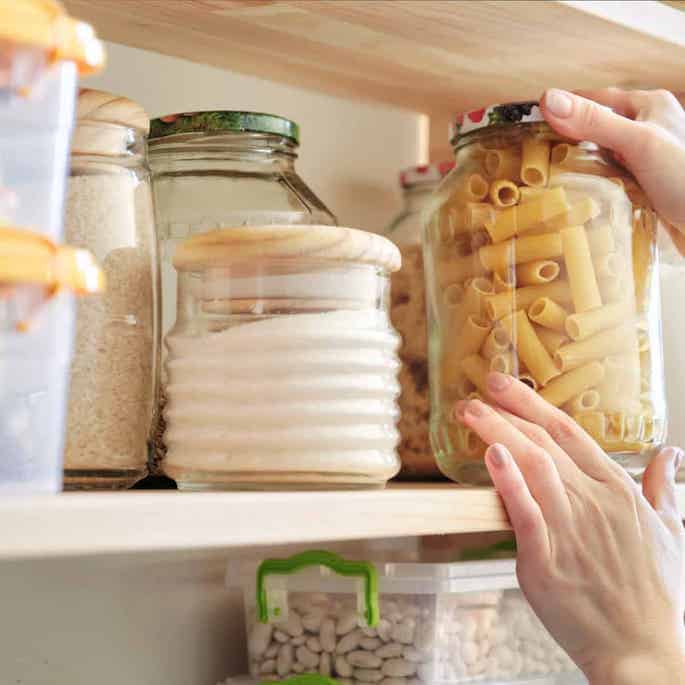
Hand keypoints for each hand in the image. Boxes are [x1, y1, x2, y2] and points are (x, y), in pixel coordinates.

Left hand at [455, 372, 684, 684]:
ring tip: (471, 412)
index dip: (533, 404)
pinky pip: (526, 512)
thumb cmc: (658, 596)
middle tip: (477, 390)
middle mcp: (594, 502)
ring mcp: (570, 529)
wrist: (647, 653)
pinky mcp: (547, 560)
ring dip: (498, 433)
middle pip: (544, 443)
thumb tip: (672, 455)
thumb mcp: (671, 533)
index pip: (569, 432)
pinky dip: (508, 481)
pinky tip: (492, 455)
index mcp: (618, 491)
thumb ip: (664, 489)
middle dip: (507, 410)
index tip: (504, 385)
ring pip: (533, 466)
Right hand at [541, 87, 684, 247]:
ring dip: (576, 170)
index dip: (560, 111)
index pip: (592, 100)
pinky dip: (591, 190)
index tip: (526, 127)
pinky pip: (607, 183)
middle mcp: (646, 130)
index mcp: (648, 106)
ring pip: (598, 159)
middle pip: (593, 131)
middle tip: (531, 161)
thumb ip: (595, 122)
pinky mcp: (644, 187)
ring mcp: (645, 160)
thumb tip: (548, 100)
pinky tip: (577, 200)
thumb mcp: (638, 144)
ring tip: (546, 182)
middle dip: (564, 144)